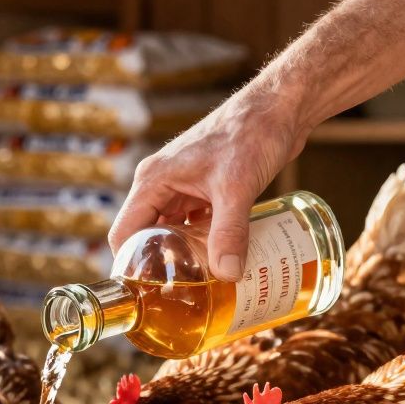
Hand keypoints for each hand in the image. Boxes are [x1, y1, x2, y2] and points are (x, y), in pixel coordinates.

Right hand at [108, 87, 308, 280]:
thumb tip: (225, 273)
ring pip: (172, 230)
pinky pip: (195, 223)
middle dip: (159, 264)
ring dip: (183, 254)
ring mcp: (184, 186)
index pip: (124, 232)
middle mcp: (162, 183)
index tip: (144, 293)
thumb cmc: (251, 133)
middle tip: (175, 295)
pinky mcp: (206, 188)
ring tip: (197, 284)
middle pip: (146, 235)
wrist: (280, 108)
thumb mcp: (237, 188)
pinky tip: (219, 259)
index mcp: (154, 180)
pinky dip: (202, 241)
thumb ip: (229, 232)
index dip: (128, 264)